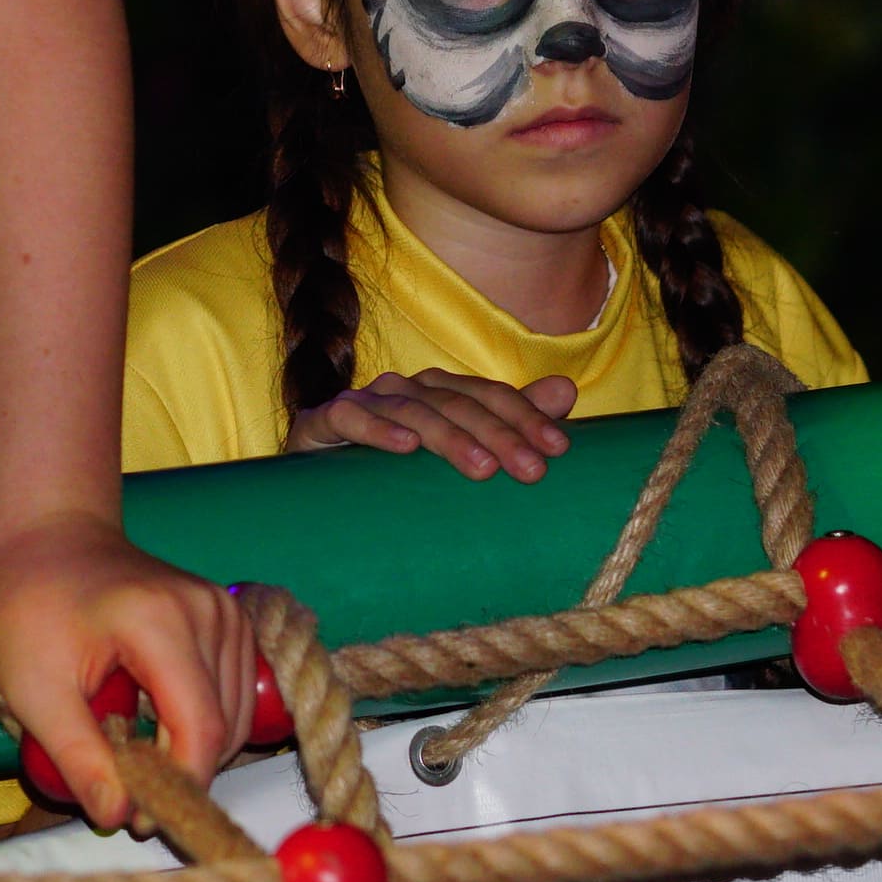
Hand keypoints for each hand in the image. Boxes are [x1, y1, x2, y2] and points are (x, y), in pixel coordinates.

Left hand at [0, 511, 253, 831]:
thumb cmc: (29, 608)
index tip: (139, 819)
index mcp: (161, 622)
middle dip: (183, 774)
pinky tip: (159, 728)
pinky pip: (235, 693)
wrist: (47, 538)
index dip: (177, 785)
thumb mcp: (34, 688)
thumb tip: (117, 815)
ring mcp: (227, 610)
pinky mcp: (229, 617)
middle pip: (225, 726)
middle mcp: (210, 611)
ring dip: (195, 753)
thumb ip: (78, 754)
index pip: (202, 727)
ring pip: (237, 715)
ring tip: (138, 758)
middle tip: (129, 796)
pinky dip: (205, 726)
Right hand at [285, 370, 577, 480]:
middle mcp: (404, 388)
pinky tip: (406, 446)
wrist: (315, 492)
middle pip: (458, 403)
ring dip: (450, 437)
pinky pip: (351, 417)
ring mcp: (363, 401)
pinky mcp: (322, 420)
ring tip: (481, 468)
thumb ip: (508, 420)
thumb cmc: (394, 473)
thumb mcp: (456, 451)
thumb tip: (566, 390)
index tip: (559, 449)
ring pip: (413, 409)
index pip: (489, 395)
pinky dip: (378, 428)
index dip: (526, 416)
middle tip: (531, 471)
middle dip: (499, 435)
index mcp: (439, 391)